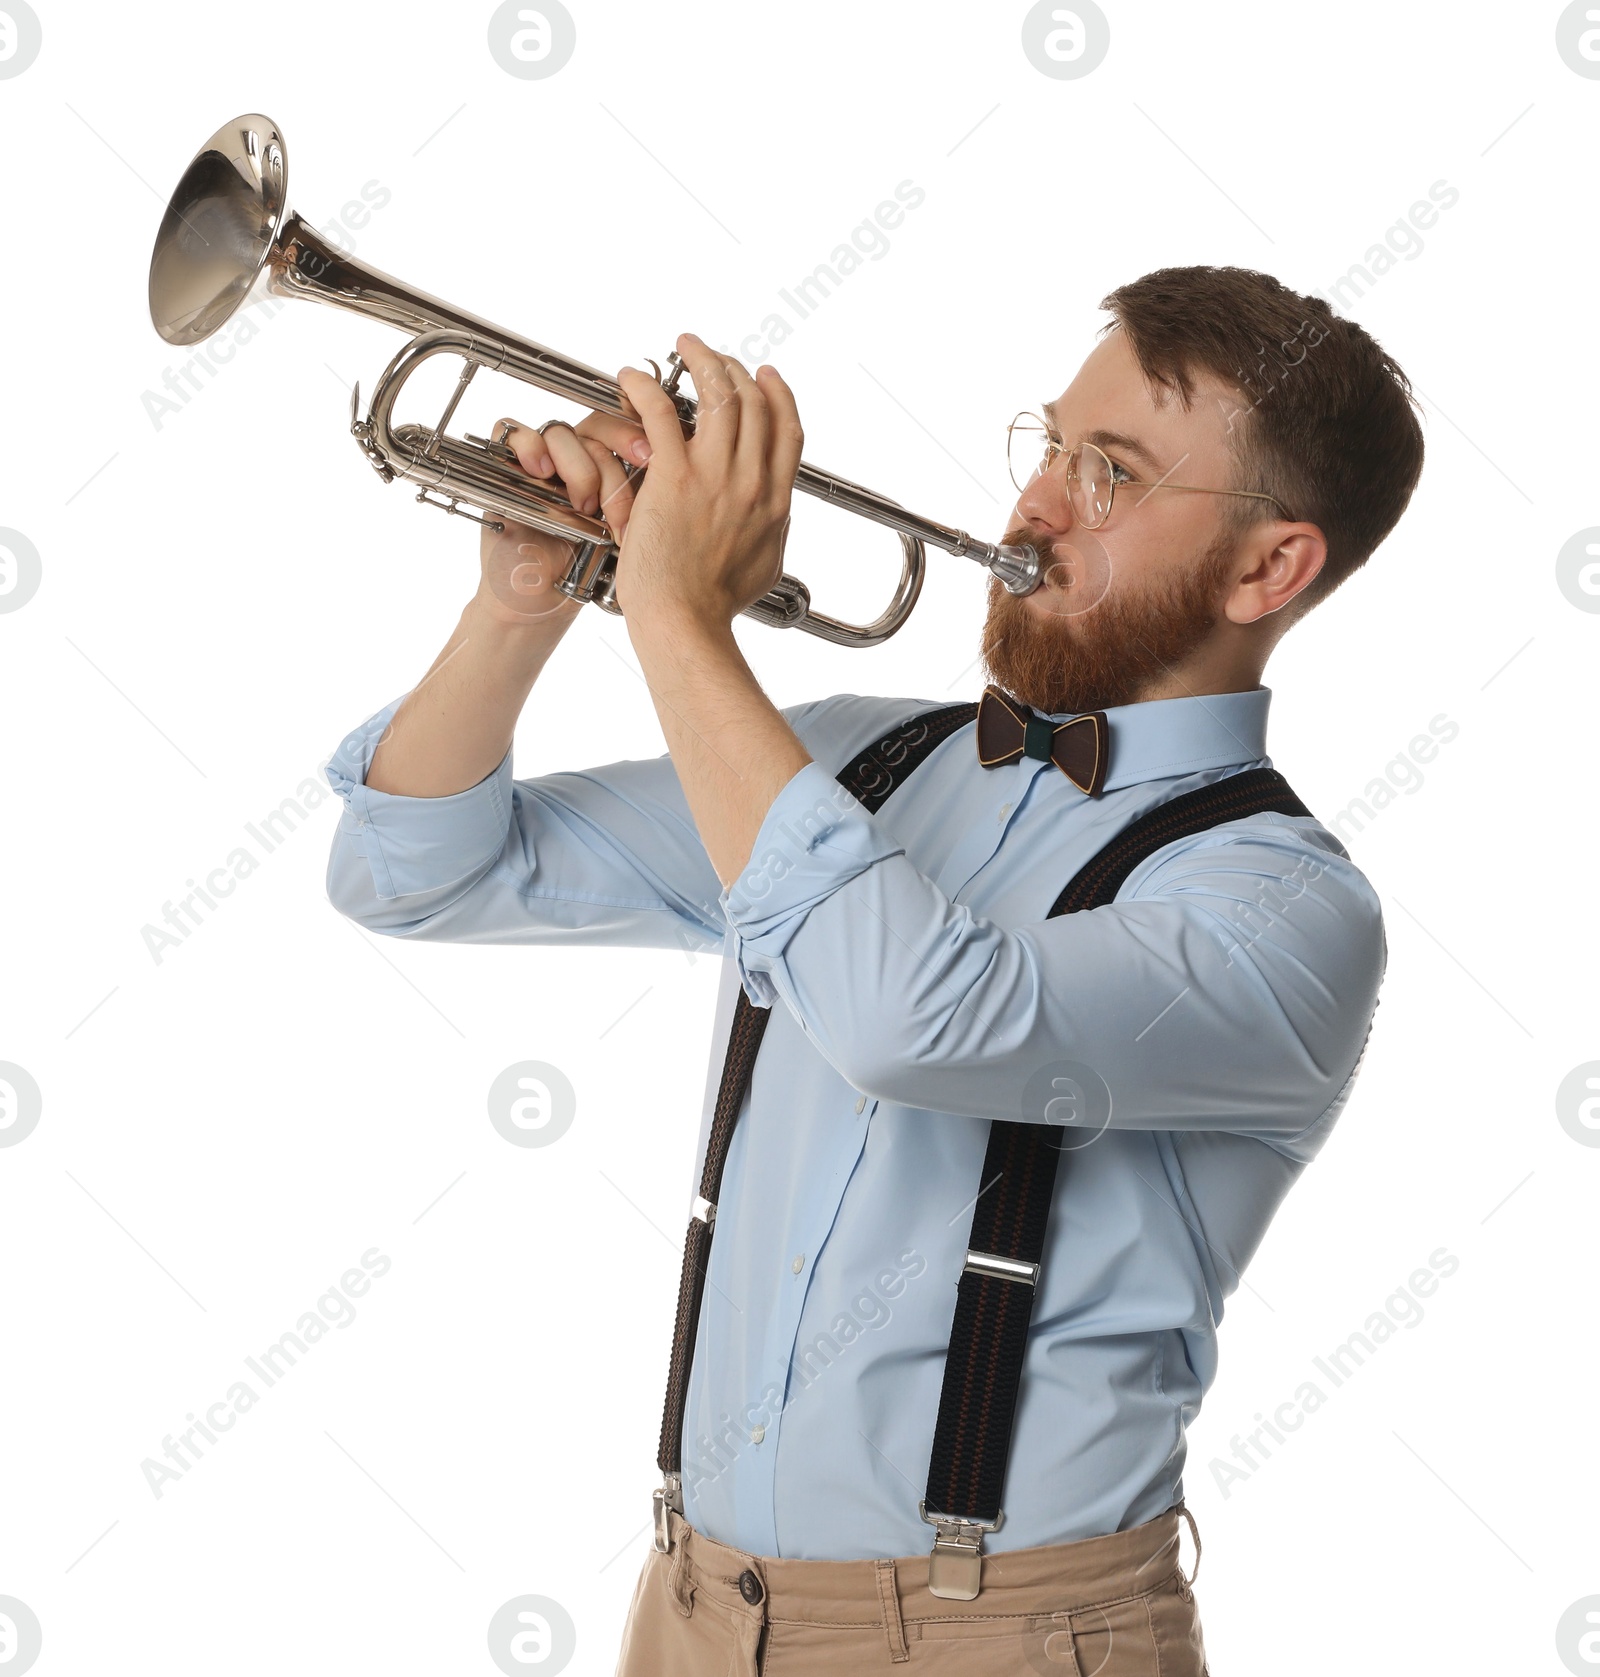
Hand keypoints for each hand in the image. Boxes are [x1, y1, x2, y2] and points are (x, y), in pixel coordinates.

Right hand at [474, 408, 652, 625]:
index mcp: (608, 465)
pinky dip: (528, 445)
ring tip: (584, 506)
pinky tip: (541, 471)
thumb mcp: (629, 528)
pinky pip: (512, 431)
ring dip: (579, 466)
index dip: (640, 432)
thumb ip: (649, 496)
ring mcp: (540, 461)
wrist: (542, 597)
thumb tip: (677, 464)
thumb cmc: (586, 569)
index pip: (626, 424)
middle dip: (618, 445)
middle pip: (597, 423)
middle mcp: (575, 458)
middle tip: (633, 468)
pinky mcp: (504, 467)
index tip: (654, 454)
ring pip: (561, 432)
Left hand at [613, 334, 803, 632]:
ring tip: (686, 345)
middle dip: (735, 368)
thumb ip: (773, 532)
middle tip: (715, 357)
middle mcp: (751, 481)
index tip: (765, 375)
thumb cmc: (714, 604)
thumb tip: (777, 518)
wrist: (685, 620)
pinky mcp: (673, 476)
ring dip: (701, 360)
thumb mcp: (765, 566)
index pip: (787, 429)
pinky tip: (632, 379)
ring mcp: (715, 476)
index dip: (777, 393)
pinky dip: (646, 387)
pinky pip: (662, 412)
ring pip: (718, 394)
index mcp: (775, 501)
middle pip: (754, 402)